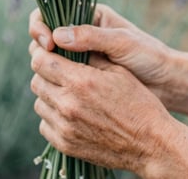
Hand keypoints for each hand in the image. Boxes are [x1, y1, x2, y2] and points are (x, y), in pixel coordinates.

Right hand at [29, 5, 174, 103]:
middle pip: (45, 35)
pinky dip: (56, 81)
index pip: (51, 13)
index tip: (47, 43)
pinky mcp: (82, 75)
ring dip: (46, 66)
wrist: (167, 83)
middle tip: (45, 61)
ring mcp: (80, 55)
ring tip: (52, 78)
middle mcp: (80, 33)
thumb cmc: (149, 56)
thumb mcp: (121, 42)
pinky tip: (57, 90)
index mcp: (88, 15)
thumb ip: (91, 36)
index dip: (41, 26)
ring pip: (50, 57)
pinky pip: (61, 75)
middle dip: (40, 47)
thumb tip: (56, 35)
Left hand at [30, 42, 175, 173]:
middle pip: (36, 81)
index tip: (48, 51)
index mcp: (80, 81)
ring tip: (67, 92)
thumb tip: (65, 42)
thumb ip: (87, 55)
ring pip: (39, 103)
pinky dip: (53, 116)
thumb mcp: (117, 70)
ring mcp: (65, 127)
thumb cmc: (138, 101)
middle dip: (45, 73)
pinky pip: (44, 125)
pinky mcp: (65, 144)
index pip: (41, 60)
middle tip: (59, 71)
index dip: (42, 53)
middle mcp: (68, 104)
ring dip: (49, 94)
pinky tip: (70, 112)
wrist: (150, 144)